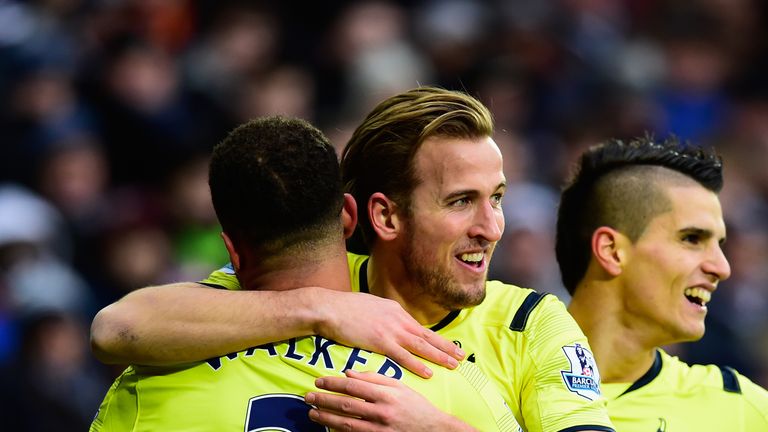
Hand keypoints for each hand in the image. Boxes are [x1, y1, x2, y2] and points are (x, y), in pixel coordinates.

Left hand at [305, 370, 474, 431]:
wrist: (433, 430)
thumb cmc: (415, 405)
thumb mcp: (399, 386)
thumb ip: (374, 378)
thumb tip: (349, 374)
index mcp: (386, 394)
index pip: (352, 387)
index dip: (333, 383)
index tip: (319, 381)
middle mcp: (381, 412)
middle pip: (345, 405)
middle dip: (323, 400)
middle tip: (307, 397)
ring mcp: (379, 429)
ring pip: (346, 423)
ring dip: (326, 418)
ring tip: (312, 413)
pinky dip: (339, 431)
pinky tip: (328, 427)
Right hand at [314, 290, 463, 377]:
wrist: (330, 308)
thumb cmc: (345, 307)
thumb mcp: (371, 305)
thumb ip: (384, 315)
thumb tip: (389, 321)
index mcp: (396, 310)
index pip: (420, 327)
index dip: (436, 338)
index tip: (448, 345)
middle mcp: (398, 319)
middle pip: (427, 336)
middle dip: (445, 347)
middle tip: (461, 356)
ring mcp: (391, 330)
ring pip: (421, 346)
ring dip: (438, 356)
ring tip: (453, 365)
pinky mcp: (380, 341)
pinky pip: (403, 356)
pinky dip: (417, 365)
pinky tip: (428, 372)